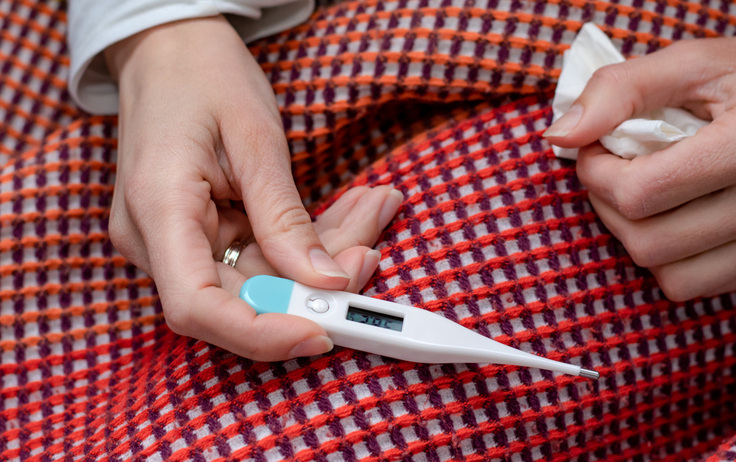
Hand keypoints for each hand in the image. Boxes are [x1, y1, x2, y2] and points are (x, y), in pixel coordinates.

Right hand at [105, 16, 402, 359]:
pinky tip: (350, 211)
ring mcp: (178, 241)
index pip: (196, 306)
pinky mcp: (202, 235)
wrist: (168, 51)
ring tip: (372, 207)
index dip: (261, 334)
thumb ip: (285, 218)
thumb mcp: (254, 139)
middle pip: (241, 297)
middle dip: (316, 285)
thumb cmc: (202, 76)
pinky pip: (260, 255)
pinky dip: (306, 241)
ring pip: (262, 278)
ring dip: (324, 255)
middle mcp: (157, 239)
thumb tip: (327, 282)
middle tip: (371, 244)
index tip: (322, 332)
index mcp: (158, 210)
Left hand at [545, 34, 735, 300]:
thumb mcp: (696, 63)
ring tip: (644, 193)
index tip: (597, 147)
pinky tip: (677, 216)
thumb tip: (558, 136)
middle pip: (646, 241)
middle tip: (615, 169)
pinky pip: (698, 286)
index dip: (596, 172)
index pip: (638, 194)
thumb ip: (622, 90)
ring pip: (669, 275)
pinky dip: (672, 258)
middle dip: (609, 205)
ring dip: (637, 235)